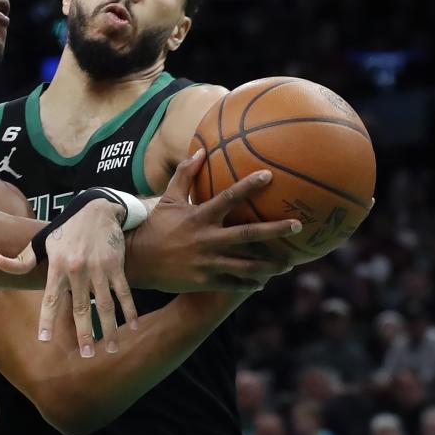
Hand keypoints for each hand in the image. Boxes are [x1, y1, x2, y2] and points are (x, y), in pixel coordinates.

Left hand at [0, 198, 133, 358]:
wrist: (96, 209)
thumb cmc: (67, 229)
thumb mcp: (42, 241)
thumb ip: (22, 259)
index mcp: (58, 266)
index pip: (50, 298)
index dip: (47, 318)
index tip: (44, 339)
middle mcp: (78, 269)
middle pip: (81, 307)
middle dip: (84, 332)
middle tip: (86, 355)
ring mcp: (99, 268)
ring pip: (106, 304)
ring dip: (111, 328)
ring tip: (112, 349)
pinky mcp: (116, 265)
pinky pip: (124, 292)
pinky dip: (130, 309)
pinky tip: (134, 325)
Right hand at [126, 148, 301, 292]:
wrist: (137, 261)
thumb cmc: (155, 226)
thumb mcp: (168, 199)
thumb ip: (185, 174)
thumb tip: (200, 150)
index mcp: (199, 217)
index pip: (227, 197)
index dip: (248, 186)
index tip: (268, 175)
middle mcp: (206, 239)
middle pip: (247, 234)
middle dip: (274, 230)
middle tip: (298, 225)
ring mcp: (207, 262)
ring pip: (246, 265)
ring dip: (270, 265)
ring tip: (290, 264)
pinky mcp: (204, 281)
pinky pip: (233, 283)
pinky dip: (249, 283)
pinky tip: (262, 282)